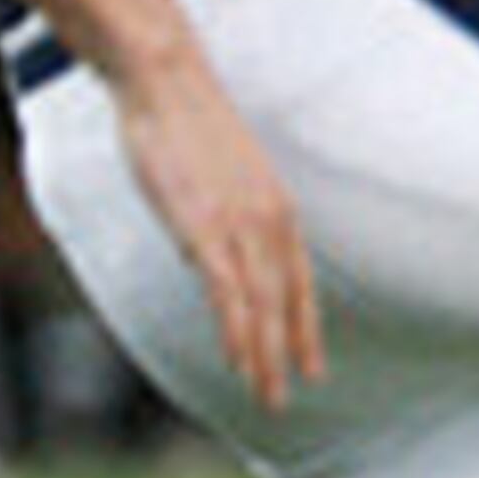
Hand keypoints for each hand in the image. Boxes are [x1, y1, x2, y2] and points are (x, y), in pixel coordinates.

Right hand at [113, 50, 322, 410]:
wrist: (167, 80)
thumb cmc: (187, 124)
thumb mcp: (221, 175)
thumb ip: (226, 213)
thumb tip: (209, 247)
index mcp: (278, 209)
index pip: (300, 282)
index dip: (305, 326)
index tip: (311, 365)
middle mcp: (270, 220)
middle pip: (285, 301)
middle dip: (287, 353)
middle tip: (287, 397)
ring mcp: (240, 224)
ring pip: (261, 305)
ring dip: (263, 355)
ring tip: (266, 394)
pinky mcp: (205, 226)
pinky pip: (227, 291)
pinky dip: (236, 329)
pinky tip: (237, 358)